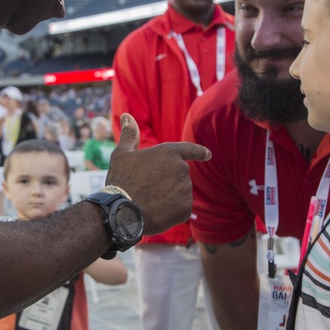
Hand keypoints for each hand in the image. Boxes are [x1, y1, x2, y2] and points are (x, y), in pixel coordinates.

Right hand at [105, 113, 210, 234]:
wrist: (122, 212)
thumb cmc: (121, 181)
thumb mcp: (122, 155)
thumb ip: (130, 135)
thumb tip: (126, 116)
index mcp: (168, 152)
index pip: (190, 149)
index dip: (200, 152)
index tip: (208, 155)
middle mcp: (182, 169)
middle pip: (179, 175)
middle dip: (167, 182)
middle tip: (147, 189)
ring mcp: (185, 189)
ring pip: (180, 192)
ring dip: (169, 196)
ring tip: (148, 201)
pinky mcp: (185, 209)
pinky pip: (181, 209)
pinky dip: (171, 211)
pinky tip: (156, 212)